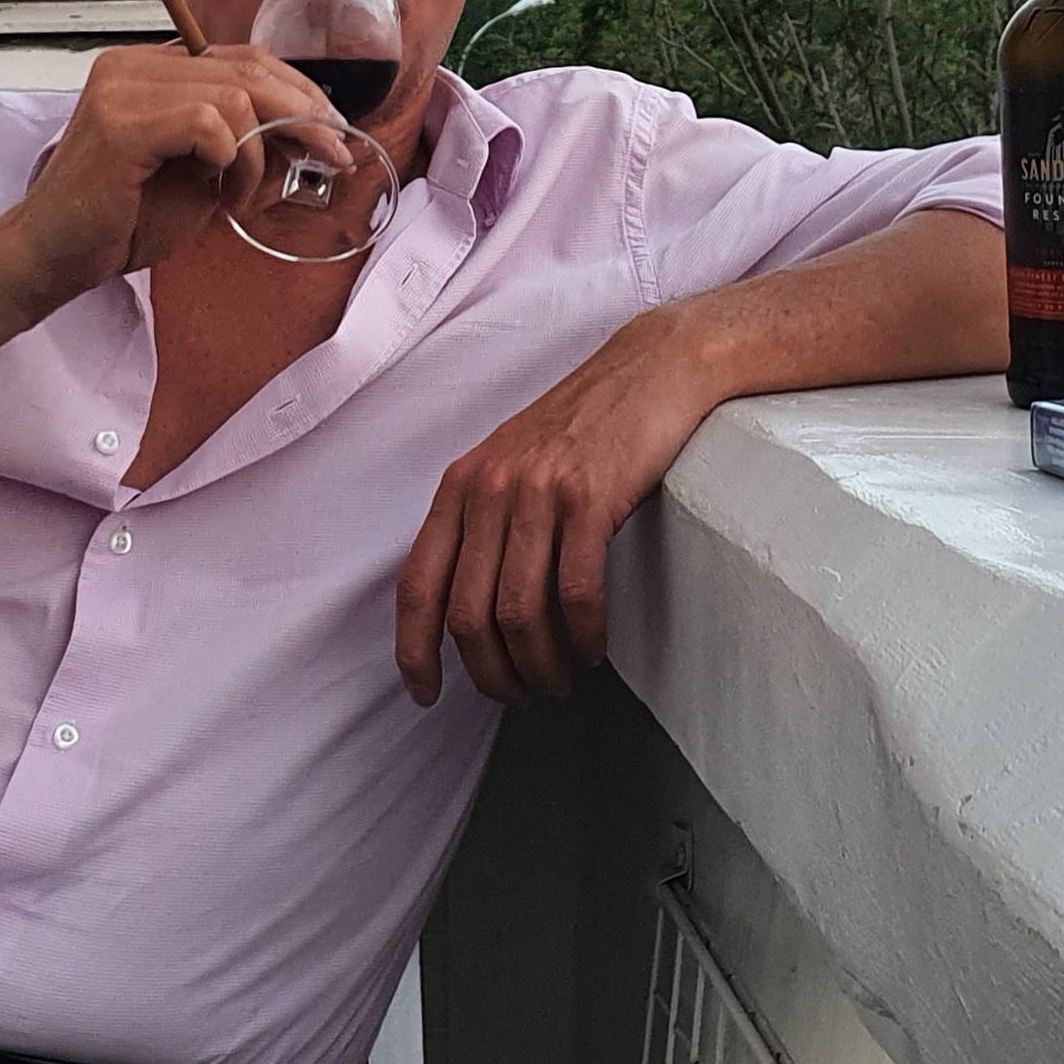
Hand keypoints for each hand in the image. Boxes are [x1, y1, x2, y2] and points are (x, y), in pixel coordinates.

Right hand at [0, 44, 348, 309]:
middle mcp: (132, 65)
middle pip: (247, 67)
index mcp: (147, 69)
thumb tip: (311, 134)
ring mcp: (122, 88)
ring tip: (243, 198)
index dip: (296, 90)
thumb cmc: (119, 222)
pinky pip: (211, 123)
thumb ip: (245, 146)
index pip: (240, 58)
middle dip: (304, 112)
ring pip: (235, 95)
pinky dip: (235, 161)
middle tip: (334, 154)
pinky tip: (223, 196)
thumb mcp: (200, 177)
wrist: (50, 259)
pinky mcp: (121, 124)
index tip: (331, 131)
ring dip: (261, 153)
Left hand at [394, 307, 726, 704]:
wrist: (650, 369)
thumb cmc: (584, 424)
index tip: (424, 694)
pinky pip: (575, 592)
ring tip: (558, 681)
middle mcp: (488, 488)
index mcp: (459, 485)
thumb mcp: (510, 462)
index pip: (417, 585)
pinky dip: (582, 636)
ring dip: (539, 666)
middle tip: (520, 695)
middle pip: (468, 615)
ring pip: (519, 613)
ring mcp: (538, 492)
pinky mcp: (589, 497)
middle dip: (491, 674)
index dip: (413, 651)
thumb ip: (482, 521)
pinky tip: (592, 648)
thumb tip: (469, 607)